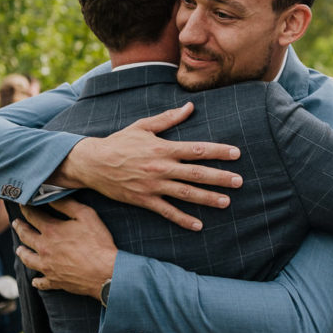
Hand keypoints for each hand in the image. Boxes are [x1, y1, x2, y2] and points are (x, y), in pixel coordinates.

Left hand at [15, 199, 116, 298]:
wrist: (104, 272)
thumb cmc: (98, 242)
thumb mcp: (86, 215)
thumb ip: (67, 205)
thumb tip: (52, 196)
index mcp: (52, 231)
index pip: (33, 217)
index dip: (27, 209)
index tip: (23, 204)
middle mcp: (44, 249)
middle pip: (26, 236)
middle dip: (19, 228)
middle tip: (15, 223)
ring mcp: (48, 267)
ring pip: (27, 259)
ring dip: (22, 252)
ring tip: (19, 249)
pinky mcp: (54, 281)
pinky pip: (40, 282)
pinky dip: (36, 281)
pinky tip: (35, 280)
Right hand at [56, 103, 243, 230]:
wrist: (93, 163)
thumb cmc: (120, 142)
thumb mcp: (144, 126)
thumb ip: (169, 118)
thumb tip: (190, 106)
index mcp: (163, 148)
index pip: (197, 149)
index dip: (218, 151)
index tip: (236, 153)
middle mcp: (161, 167)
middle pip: (196, 173)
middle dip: (220, 177)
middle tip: (239, 181)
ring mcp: (153, 186)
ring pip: (186, 193)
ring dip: (207, 198)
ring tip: (226, 202)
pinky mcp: (144, 200)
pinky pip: (167, 212)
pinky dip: (183, 219)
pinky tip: (198, 225)